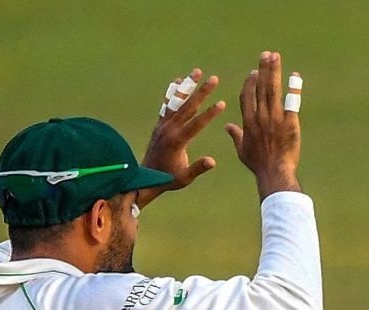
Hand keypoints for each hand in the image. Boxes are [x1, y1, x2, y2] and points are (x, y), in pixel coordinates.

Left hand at [137, 66, 225, 209]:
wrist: (146, 178)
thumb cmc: (168, 179)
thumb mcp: (185, 178)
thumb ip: (198, 168)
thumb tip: (213, 161)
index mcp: (177, 141)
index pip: (197, 124)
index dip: (210, 113)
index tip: (222, 103)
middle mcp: (169, 129)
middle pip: (189, 106)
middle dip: (203, 92)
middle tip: (214, 79)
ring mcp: (163, 125)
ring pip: (178, 101)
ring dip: (188, 85)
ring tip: (197, 71)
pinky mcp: (160, 124)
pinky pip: (167, 105)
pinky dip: (173, 92)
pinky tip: (178, 81)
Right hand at [224, 50, 301, 197]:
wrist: (274, 173)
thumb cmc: (258, 165)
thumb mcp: (242, 150)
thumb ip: (235, 135)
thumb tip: (227, 127)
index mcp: (248, 121)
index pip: (246, 96)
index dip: (250, 83)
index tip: (253, 72)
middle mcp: (260, 116)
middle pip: (260, 87)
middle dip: (263, 69)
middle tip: (267, 54)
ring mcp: (275, 118)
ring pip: (273, 89)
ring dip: (274, 71)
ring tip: (276, 57)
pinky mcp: (290, 122)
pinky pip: (292, 102)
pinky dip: (294, 88)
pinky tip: (296, 76)